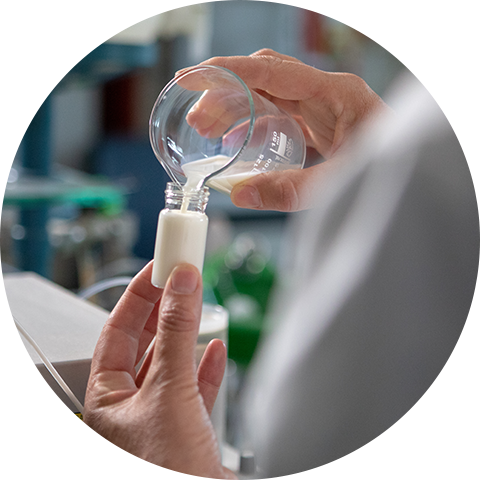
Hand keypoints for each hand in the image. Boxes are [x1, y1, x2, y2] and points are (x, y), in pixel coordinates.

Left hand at [84, 262, 235, 478]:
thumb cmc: (166, 473)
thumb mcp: (168, 393)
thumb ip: (176, 334)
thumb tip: (181, 284)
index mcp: (106, 401)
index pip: (116, 331)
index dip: (137, 295)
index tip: (157, 267)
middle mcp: (129, 409)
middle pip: (144, 343)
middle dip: (163, 308)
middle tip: (181, 275)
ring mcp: (160, 421)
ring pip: (171, 363)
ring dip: (187, 332)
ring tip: (198, 302)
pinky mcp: (189, 433)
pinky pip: (194, 389)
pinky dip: (206, 365)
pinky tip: (216, 348)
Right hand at [196, 49, 389, 210]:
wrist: (414, 181)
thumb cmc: (389, 175)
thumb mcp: (340, 182)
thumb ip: (292, 190)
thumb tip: (240, 195)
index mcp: (335, 93)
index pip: (272, 71)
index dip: (228, 71)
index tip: (193, 77)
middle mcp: (325, 93)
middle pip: (264, 78)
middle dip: (225, 92)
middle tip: (197, 119)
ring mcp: (322, 108)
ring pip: (268, 95)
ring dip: (236, 107)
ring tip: (208, 130)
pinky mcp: (319, 124)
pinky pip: (279, 115)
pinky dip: (253, 124)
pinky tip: (236, 141)